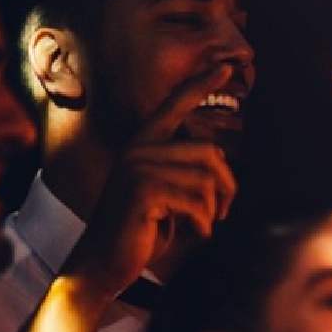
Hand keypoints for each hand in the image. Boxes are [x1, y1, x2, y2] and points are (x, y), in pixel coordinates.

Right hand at [62, 64, 238, 306]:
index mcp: (143, 145)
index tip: (227, 67)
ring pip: (208, 183)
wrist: (104, 264)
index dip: (200, 85)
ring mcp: (138, 167)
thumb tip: (220, 161)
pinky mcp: (143, 190)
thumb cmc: (142, 233)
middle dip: (226, 190)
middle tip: (221, 215)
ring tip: (199, 227)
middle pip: (211, 156)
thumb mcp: (168, 197)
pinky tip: (190, 235)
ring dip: (213, 213)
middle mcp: (139, 149)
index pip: (174, 107)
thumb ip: (188, 174)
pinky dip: (204, 227)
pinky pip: (198, 204)